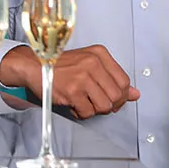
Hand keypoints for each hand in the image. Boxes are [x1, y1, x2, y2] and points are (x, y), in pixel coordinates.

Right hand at [0, 44, 140, 117]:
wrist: (33, 65)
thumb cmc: (59, 65)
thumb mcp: (88, 64)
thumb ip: (112, 78)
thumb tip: (135, 94)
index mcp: (99, 54)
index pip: (124, 81)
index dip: (120, 95)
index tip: (112, 98)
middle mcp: (93, 63)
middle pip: (116, 96)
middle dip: (108, 105)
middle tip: (96, 103)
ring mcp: (82, 77)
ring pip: (104, 106)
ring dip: (94, 109)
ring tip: (83, 102)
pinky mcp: (72, 91)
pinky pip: (88, 112)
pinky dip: (81, 113)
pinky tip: (74, 105)